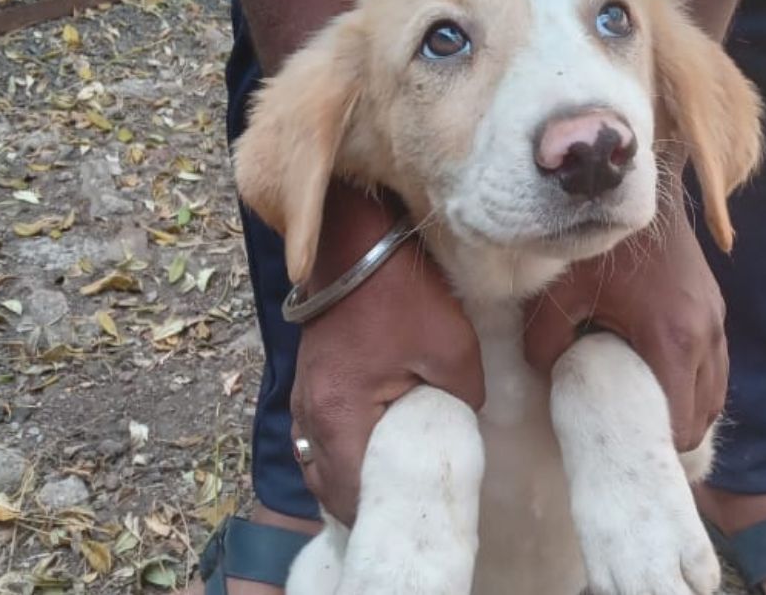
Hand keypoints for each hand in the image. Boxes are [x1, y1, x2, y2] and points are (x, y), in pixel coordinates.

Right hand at [290, 183, 483, 525]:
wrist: (356, 240)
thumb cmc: (404, 293)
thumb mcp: (453, 351)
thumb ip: (462, 403)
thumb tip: (459, 427)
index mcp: (341, 417)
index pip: (353, 496)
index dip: (381, 518)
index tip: (411, 526)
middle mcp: (310, 416)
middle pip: (327, 487)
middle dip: (361, 507)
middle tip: (400, 515)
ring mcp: (303, 398)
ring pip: (317, 463)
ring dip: (347, 481)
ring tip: (385, 491)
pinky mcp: (308, 381)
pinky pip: (316, 436)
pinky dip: (338, 454)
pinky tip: (368, 453)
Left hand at [524, 177, 727, 451]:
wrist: (641, 183)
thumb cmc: (600, 240)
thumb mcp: (561, 295)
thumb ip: (546, 345)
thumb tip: (542, 378)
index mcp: (673, 341)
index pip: (680, 424)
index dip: (653, 443)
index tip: (623, 445)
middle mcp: (707, 335)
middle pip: (703, 415)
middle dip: (671, 430)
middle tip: (632, 432)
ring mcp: (717, 318)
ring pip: (714, 390)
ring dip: (687, 405)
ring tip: (648, 408)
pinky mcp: (715, 305)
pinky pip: (715, 363)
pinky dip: (695, 380)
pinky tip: (660, 374)